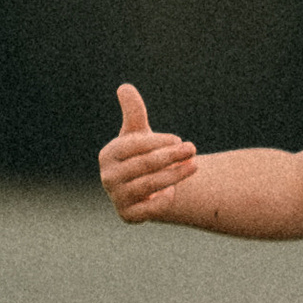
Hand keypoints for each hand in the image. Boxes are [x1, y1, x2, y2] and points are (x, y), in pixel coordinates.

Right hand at [101, 81, 200, 220]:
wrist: (145, 187)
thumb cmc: (142, 154)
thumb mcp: (138, 132)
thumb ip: (134, 111)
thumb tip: (125, 87)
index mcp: (108, 154)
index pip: (135, 145)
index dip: (159, 141)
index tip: (178, 139)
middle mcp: (108, 177)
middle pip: (145, 165)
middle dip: (172, 156)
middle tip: (193, 149)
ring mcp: (117, 197)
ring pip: (151, 184)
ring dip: (176, 175)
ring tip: (195, 165)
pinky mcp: (128, 215)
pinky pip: (152, 207)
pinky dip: (166, 198)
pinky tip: (174, 191)